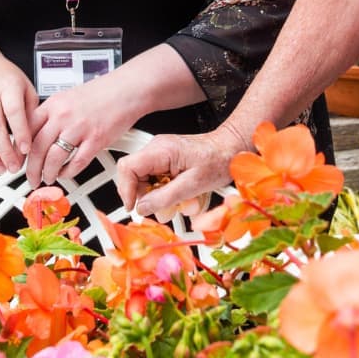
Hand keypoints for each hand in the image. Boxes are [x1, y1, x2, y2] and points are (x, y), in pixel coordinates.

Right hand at [0, 57, 37, 174]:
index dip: (20, 132)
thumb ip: (31, 111)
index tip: (26, 149)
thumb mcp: (26, 88)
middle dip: (4, 150)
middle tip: (14, 166)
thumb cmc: (6, 79)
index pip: (13, 111)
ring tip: (1, 168)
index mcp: (8, 86)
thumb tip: (35, 137)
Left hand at [25, 72, 140, 185]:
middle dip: (31, 169)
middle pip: (37, 148)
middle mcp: (64, 115)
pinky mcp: (96, 140)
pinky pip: (77, 162)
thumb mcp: (68, 97)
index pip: (27, 130)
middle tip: (30, 177)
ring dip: (48, 173)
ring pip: (54, 158)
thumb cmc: (101, 93)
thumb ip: (52, 114)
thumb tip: (36, 133)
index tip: (19, 159)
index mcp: (54, 104)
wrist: (126, 89)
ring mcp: (80, 128)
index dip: (20, 149)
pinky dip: (68, 172)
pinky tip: (66, 173)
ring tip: (47, 178)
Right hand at [115, 125, 245, 215]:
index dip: (126, 190)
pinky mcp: (167, 161)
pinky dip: (168, 193)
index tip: (133, 207)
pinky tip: (184, 195)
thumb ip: (165, 197)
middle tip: (164, 208)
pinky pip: (157, 180)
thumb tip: (142, 208)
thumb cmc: (218, 160)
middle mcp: (157, 149)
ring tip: (181, 202)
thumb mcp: (192, 185)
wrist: (233, 149)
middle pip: (134, 177)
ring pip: (146, 182)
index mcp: (161, 150)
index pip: (127, 168)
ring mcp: (161, 154)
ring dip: (161, 197)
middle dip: (148, 197)